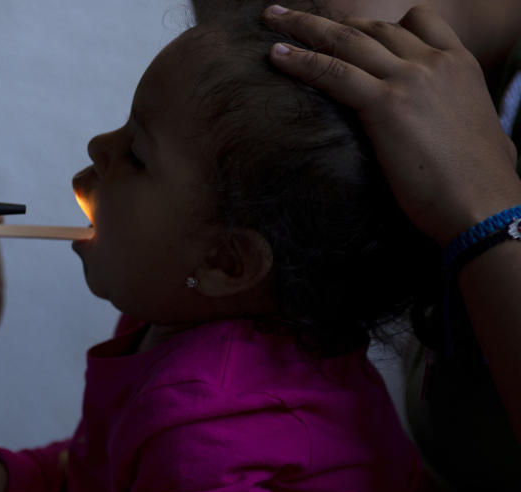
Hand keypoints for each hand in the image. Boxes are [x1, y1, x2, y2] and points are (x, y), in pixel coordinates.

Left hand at [264, 4, 520, 244]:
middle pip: (372, 27)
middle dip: (329, 21)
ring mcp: (410, 79)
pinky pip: (333, 72)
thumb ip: (466, 123)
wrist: (485, 205)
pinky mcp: (386, 104)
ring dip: (304, 27)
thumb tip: (476, 143)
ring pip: (347, 40)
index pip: (417, 21)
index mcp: (461, 64)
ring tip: (272, 19)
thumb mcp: (487, 136)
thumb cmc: (484, 185)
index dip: (377, 24)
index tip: (348, 28)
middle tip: (292, 17)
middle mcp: (435, 62)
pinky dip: (300, 61)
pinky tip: (275, 55)